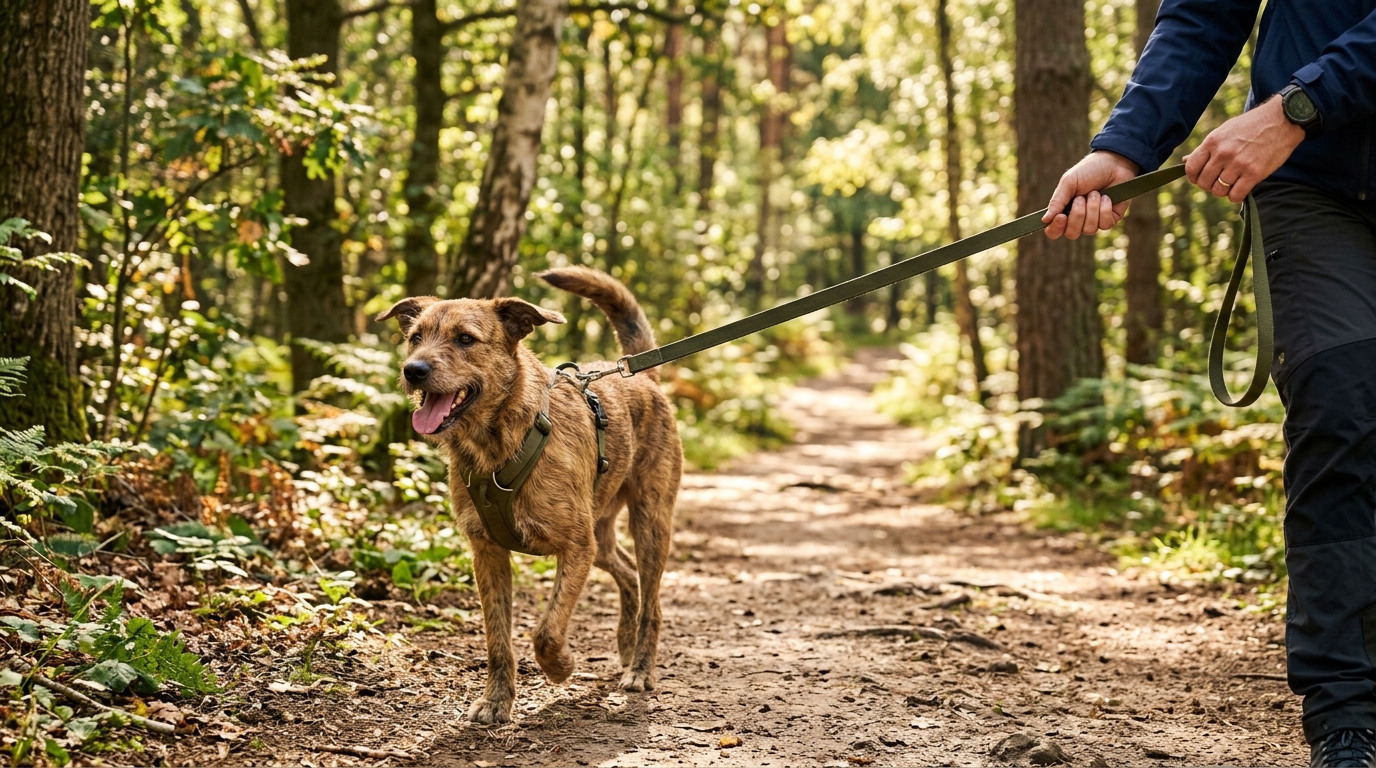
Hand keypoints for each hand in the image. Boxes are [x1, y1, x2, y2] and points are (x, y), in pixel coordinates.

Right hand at [1042, 151, 1140, 239]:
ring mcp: (1095, 221)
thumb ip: (1057, 201)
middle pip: (1072, 234)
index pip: (1054, 231)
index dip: (1056, 228)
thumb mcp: (1069, 182)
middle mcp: (1078, 220)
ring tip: (1095, 193)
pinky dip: (1105, 209)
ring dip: (1092, 208)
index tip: (1061, 216)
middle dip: (1077, 215)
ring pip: (1089, 229)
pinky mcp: (1111, 219)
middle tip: (1081, 197)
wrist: (1114, 163)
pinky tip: (1107, 197)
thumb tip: (1044, 220)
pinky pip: (1104, 225)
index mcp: (1064, 212)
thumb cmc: (1088, 171)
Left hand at [1185, 96, 1304, 202]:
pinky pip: (1235, 195)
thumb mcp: (1224, 131)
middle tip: (1220, 180)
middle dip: (1209, 185)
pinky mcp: (1254, 173)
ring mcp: (1238, 164)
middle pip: (1204, 183)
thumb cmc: (1251, 125)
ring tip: (1232, 182)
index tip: (1201, 177)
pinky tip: (1241, 187)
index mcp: (1213, 141)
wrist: (1283, 120)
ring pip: (1218, 191)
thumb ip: (1205, 148)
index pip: (1191, 168)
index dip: (1194, 177)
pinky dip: (1236, 196)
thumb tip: (1184, 161)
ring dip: (1224, 191)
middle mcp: (1223, 153)